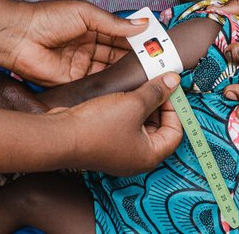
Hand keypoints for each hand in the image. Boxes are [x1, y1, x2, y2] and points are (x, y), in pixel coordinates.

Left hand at [1, 0, 145, 85]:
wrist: (18, 36)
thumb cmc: (47, 18)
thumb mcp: (85, 14)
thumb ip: (114, 23)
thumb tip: (142, 24)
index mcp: (91, 27)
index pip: (120, 35)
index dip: (137, 40)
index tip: (156, 45)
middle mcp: (88, 47)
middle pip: (117, 55)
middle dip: (135, 59)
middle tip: (157, 64)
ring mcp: (81, 65)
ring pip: (109, 70)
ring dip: (125, 73)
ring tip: (147, 75)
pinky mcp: (73, 81)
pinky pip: (95, 84)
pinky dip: (110, 85)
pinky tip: (125, 86)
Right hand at [61, 73, 182, 175]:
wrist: (62, 136)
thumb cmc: (98, 127)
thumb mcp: (133, 104)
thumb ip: (155, 92)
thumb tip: (173, 81)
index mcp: (150, 155)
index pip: (176, 132)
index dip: (176, 108)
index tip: (170, 88)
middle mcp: (137, 157)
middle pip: (160, 129)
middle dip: (159, 105)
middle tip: (156, 83)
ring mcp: (120, 151)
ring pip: (141, 125)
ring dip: (142, 105)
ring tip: (139, 85)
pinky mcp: (106, 143)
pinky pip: (125, 125)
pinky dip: (127, 109)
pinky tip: (123, 94)